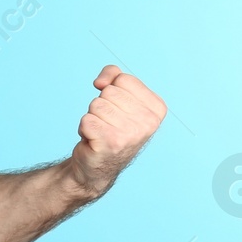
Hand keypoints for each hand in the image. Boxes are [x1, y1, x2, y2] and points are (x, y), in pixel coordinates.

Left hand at [66, 65, 165, 198]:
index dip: (111, 90)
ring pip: (96, 105)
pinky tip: (94, 140)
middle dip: (101, 105)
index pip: (124, 79)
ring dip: (92, 117)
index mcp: (157, 108)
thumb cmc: (110, 126)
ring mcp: (131, 134)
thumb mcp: (119, 96)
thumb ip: (114, 76)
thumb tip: (101, 82)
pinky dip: (84, 128)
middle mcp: (149, 122)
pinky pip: (86, 120)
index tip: (117, 109)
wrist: (98, 165)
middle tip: (108, 123)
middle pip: (109, 91)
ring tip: (101, 131)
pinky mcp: (111, 143)